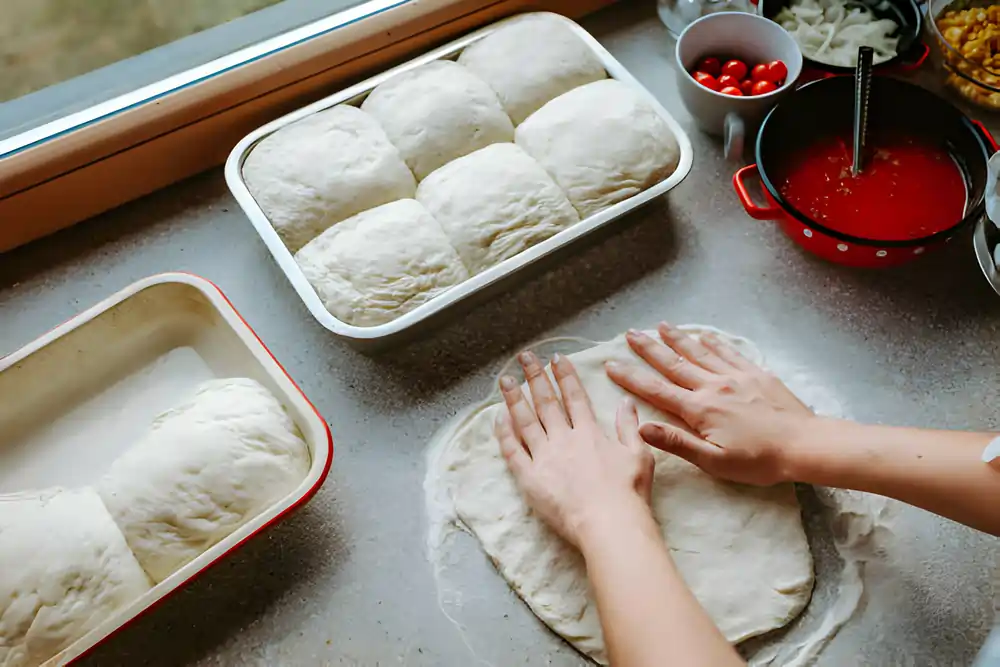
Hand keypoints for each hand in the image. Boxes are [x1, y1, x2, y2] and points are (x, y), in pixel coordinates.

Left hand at [496, 351, 654, 549]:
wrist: (609, 523)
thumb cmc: (628, 493)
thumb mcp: (639, 454)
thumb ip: (629, 427)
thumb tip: (626, 402)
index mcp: (589, 433)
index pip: (574, 397)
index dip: (564, 375)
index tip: (555, 358)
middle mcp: (564, 439)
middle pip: (546, 402)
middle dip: (535, 376)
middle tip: (525, 357)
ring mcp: (544, 457)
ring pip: (525, 421)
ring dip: (515, 398)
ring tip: (506, 380)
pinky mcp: (530, 478)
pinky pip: (513, 450)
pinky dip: (504, 433)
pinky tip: (498, 417)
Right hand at [605, 324, 814, 485]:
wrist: (804, 445)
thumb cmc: (759, 461)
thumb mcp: (713, 461)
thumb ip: (676, 442)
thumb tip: (641, 427)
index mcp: (699, 409)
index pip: (656, 390)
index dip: (631, 377)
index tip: (611, 365)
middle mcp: (713, 386)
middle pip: (674, 363)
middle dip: (649, 348)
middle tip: (629, 334)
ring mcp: (736, 376)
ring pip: (700, 352)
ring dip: (678, 338)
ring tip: (660, 325)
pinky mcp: (756, 374)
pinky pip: (729, 352)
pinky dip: (714, 342)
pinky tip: (705, 335)